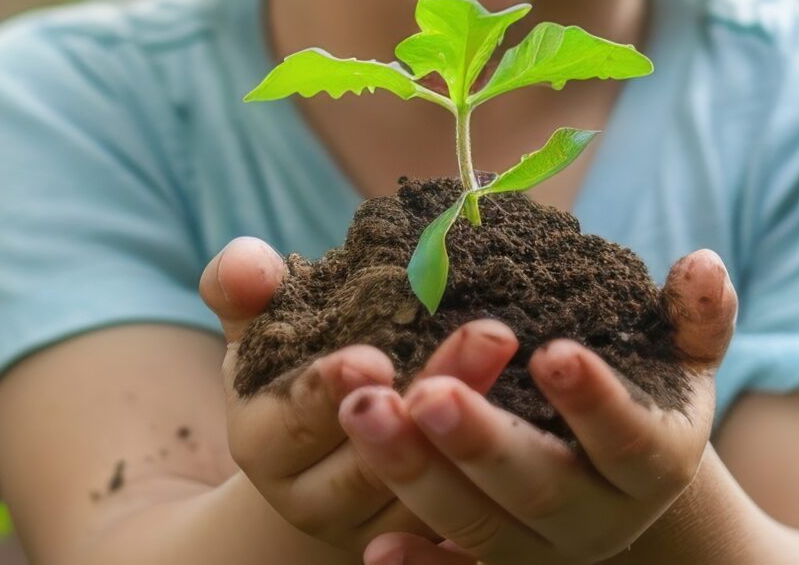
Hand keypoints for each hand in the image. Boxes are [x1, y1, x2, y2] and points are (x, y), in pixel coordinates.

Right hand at [199, 236, 519, 552]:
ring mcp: (378, 528)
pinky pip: (473, 514)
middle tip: (489, 337)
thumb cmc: (296, 373)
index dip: (331, 392)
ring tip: (525, 360)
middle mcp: (316, 500)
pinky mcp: (434, 540)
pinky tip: (551, 413)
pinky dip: (504, 467)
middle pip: (376, 457)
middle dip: (434, 396)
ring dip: (482, 427)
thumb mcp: (262, 331)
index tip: (374, 357)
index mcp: (265, 445)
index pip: (296, 421)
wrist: (325, 456)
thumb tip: (247, 260)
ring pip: (433, 490)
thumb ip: (247, 290)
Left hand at [337, 248, 739, 564]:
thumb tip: (702, 264)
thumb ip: (695, 318)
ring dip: (419, 477)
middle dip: (481, 442)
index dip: (595, 401)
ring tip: (368, 413)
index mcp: (654, 464)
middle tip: (427, 393)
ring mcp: (545, 552)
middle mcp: (600, 520)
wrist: (622, 488)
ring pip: (482, 527)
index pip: (630, 439)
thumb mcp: (681, 361)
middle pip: (542, 489)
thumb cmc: (645, 397)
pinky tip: (375, 546)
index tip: (551, 353)